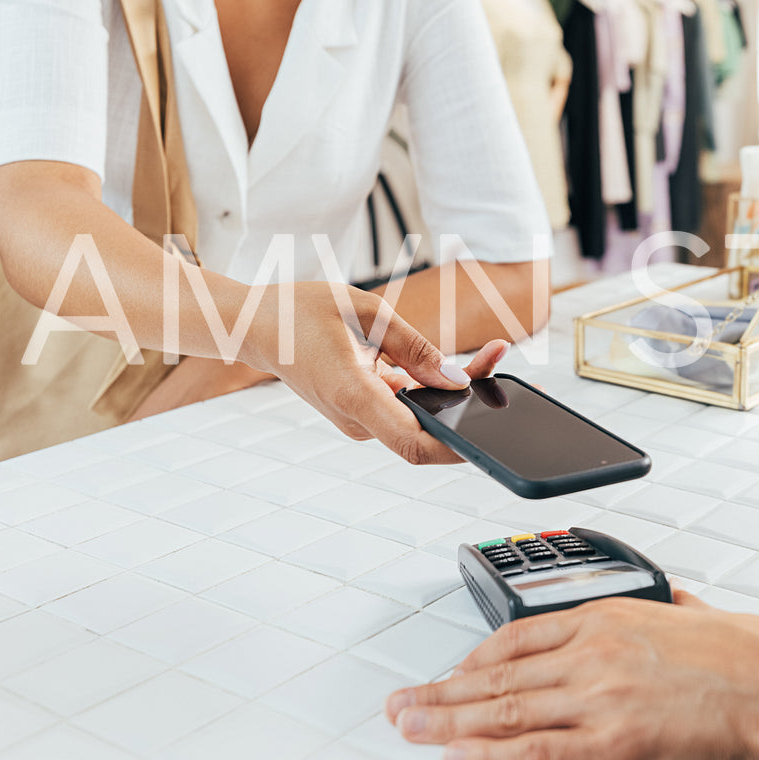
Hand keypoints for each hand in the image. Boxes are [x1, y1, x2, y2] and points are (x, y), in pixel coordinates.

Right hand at [244, 281, 508, 463]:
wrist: (255, 326)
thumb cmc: (299, 312)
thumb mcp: (365, 310)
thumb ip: (414, 346)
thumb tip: (454, 378)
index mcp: (353, 394)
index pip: (413, 443)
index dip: (457, 448)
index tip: (490, 436)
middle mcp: (357, 417)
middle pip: (427, 429)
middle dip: (471, 405)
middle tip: (503, 363)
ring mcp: (360, 417)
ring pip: (421, 417)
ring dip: (457, 393)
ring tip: (493, 354)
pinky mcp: (363, 408)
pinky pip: (407, 405)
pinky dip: (434, 387)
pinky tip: (464, 363)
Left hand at [383, 591, 758, 759]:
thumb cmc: (745, 654)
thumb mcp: (689, 613)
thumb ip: (665, 610)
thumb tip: (669, 605)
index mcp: (608, 615)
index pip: (519, 635)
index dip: (475, 659)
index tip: (452, 673)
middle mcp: (593, 651)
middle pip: (497, 673)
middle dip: (441, 691)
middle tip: (401, 704)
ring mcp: (598, 695)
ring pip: (504, 709)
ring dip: (448, 721)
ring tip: (411, 729)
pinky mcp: (612, 739)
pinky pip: (536, 750)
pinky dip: (490, 755)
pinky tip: (460, 758)